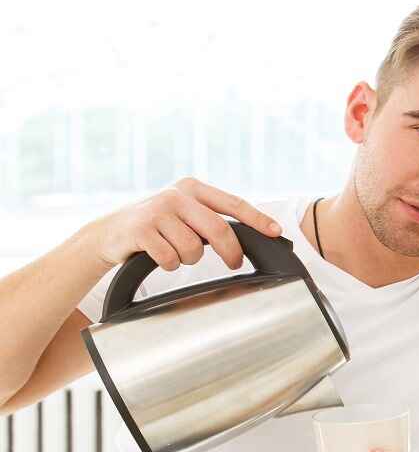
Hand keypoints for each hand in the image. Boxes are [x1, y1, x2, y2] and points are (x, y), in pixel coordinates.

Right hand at [87, 177, 282, 270]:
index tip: (276, 231)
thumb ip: (209, 218)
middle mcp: (176, 195)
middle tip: (234, 263)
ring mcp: (158, 211)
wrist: (109, 233)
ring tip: (173, 251)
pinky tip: (157, 255)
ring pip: (194, 250)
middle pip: (218, 230)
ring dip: (187, 259)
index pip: (233, 203)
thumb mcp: (182, 213)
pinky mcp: (142, 229)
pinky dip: (168, 264)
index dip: (257, 218)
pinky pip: (171, 258)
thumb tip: (247, 235)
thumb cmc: (155, 226)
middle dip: (231, 252)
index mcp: (192, 188)